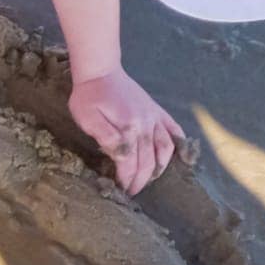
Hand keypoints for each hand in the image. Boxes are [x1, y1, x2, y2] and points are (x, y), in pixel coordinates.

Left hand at [68, 67, 185, 195]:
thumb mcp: (88, 119)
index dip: (126, 179)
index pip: (130, 162)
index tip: (121, 190)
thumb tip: (120, 157)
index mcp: (129, 128)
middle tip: (132, 192)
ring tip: (149, 179)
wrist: (101, 71)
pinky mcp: (157, 111)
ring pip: (165, 148)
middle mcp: (147, 124)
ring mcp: (155, 117)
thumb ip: (105, 138)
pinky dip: (177, 145)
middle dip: (140, 179)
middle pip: (148, 160)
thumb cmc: (89, 97)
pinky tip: (175, 156)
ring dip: (159, 167)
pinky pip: (174, 130)